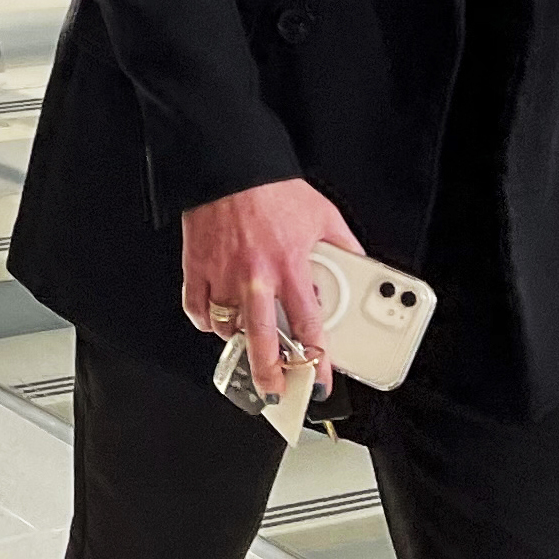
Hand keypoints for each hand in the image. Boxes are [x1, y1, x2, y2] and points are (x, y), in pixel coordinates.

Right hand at [182, 177, 361, 404]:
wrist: (228, 165)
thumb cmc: (272, 188)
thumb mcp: (323, 215)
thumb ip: (344, 246)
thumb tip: (361, 266)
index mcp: (291, 268)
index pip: (310, 328)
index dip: (318, 362)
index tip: (320, 379)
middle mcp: (256, 278)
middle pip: (264, 342)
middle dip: (271, 375)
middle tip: (276, 392)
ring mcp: (223, 275)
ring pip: (228, 328)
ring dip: (239, 341)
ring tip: (249, 343)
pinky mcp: (197, 267)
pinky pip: (197, 309)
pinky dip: (205, 321)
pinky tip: (216, 321)